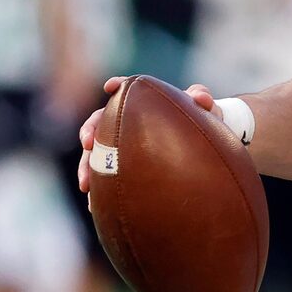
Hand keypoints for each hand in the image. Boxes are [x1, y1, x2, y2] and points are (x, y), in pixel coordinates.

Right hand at [76, 77, 223, 190]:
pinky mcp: (122, 166)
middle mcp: (125, 119)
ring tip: (86, 185)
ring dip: (87, 167)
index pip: (127, 89)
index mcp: (142, 101)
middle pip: (99, 121)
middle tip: (89, 144)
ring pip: (96, 153)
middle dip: (90, 132)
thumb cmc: (201, 123)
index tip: (111, 87)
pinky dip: (98, 190)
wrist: (202, 149)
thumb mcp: (205, 111)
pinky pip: (105, 176)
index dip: (118, 86)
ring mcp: (121, 143)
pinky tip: (95, 205)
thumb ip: (203, 100)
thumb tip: (200, 97)